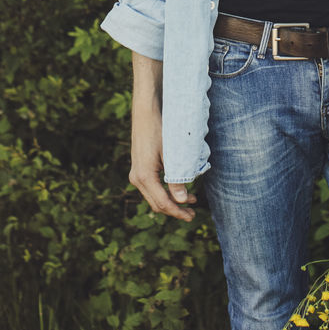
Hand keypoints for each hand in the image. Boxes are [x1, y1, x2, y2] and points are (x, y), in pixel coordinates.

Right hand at [129, 97, 196, 222]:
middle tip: (192, 212)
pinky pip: (152, 187)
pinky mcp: (139, 168)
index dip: (177, 212)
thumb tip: (182, 200)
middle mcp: (136, 178)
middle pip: (157, 203)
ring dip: (172, 200)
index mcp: (144, 177)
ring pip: (154, 196)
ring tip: (190, 200)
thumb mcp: (172, 155)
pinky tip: (178, 188)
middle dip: (175, 209)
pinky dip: (165, 191)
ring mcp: (136, 174)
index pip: (162, 203)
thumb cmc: (160, 130)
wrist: (146, 112)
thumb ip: (176, 179)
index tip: (191, 216)